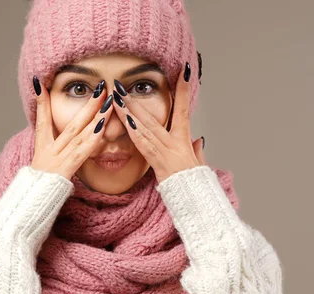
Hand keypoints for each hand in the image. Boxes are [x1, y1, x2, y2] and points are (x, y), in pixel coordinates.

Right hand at [31, 77, 114, 180]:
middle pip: (71, 125)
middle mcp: (49, 151)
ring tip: (108, 101)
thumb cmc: (38, 188)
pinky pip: (82, 152)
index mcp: (42, 148)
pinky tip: (102, 127)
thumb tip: (53, 140)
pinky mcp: (66, 170)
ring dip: (95, 116)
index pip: (42, 121)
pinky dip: (92, 139)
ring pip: (79, 134)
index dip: (41, 102)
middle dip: (87, 105)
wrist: (31, 205)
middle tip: (100, 87)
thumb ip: (47, 152)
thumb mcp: (38, 167)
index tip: (40, 83)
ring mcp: (58, 160)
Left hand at [110, 62, 206, 183]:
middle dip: (136, 100)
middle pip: (153, 116)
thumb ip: (197, 150)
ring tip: (116, 97)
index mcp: (184, 140)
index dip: (184, 90)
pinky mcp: (157, 161)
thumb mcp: (199, 164)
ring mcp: (165, 151)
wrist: (197, 199)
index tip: (183, 71)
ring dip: (129, 111)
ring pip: (144, 126)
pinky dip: (133, 131)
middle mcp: (173, 142)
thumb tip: (199, 140)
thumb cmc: (197, 184)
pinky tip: (124, 119)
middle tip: (120, 85)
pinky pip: (143, 143)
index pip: (184, 109)